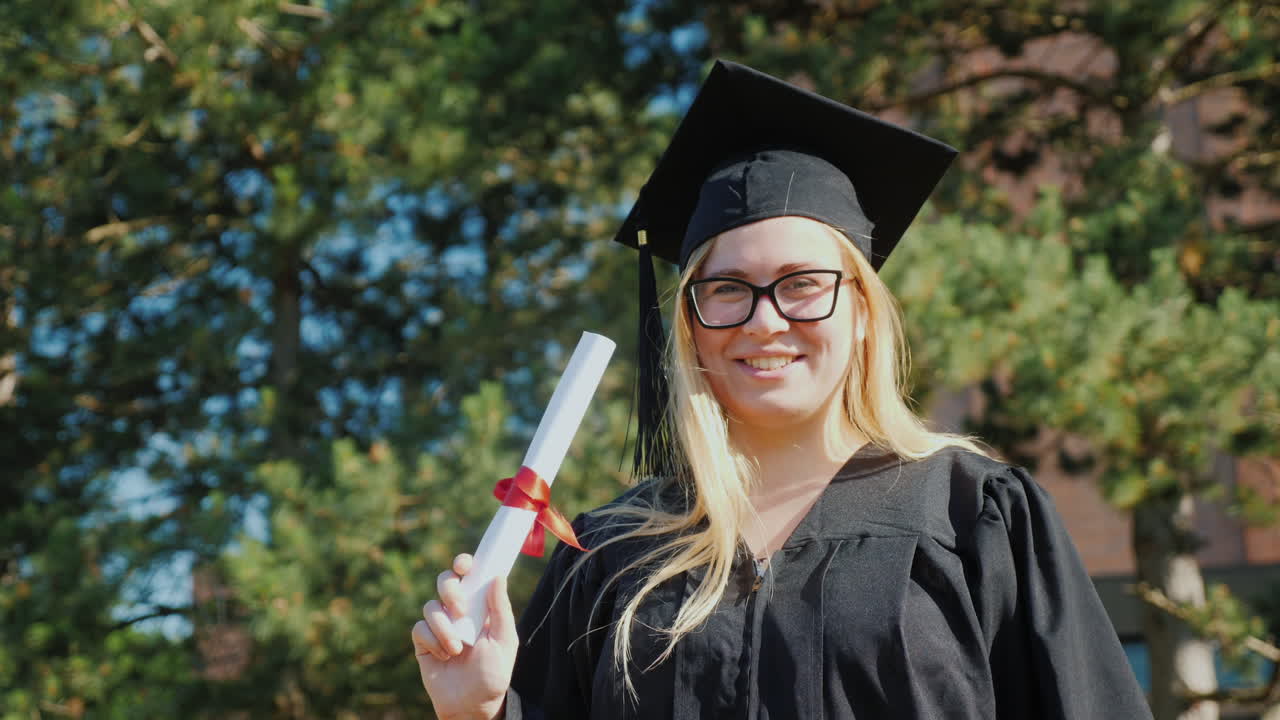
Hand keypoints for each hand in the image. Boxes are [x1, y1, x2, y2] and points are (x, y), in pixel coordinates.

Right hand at [412, 554, 517, 719]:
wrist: (473, 704)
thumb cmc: (493, 673)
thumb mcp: (504, 640)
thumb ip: (500, 608)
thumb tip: (497, 576)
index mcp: (479, 606)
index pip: (469, 575)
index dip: (464, 563)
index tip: (465, 565)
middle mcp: (458, 611)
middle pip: (445, 580)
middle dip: (449, 589)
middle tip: (459, 608)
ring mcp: (439, 626)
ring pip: (431, 606)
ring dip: (444, 627)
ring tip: (457, 649)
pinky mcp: (423, 642)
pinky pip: (419, 628)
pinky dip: (432, 640)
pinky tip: (444, 656)